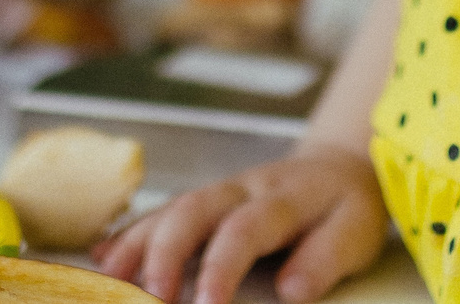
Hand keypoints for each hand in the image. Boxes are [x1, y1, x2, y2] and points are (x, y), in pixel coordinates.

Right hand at [95, 146, 388, 303]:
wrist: (338, 167)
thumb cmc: (346, 207)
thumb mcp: (355, 232)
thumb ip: (324, 259)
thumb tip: (291, 291)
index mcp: (282, 198)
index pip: (244, 229)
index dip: (221, 268)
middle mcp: (242, 189)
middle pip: (194, 210)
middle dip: (166, 253)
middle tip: (151, 297)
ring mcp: (219, 192)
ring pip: (170, 208)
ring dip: (137, 243)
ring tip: (110, 278)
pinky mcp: (205, 201)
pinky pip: (162, 212)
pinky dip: (131, 233)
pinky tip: (104, 258)